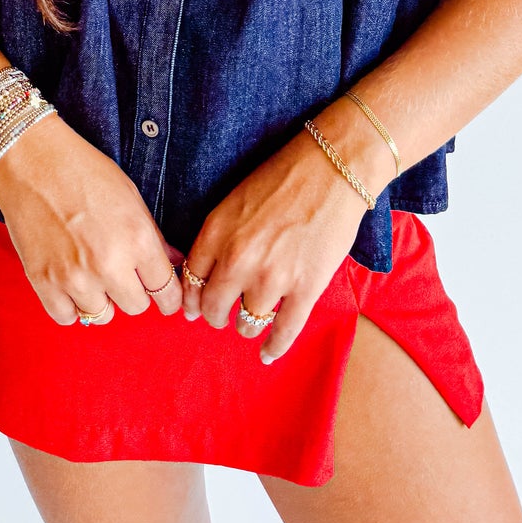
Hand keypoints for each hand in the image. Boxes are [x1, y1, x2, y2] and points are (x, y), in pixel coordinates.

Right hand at [0, 113, 184, 325]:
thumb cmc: (84, 171)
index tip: (166, 296)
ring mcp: (74, 277)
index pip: (166, 291)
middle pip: (136, 307)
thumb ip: (153, 236)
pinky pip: (66, 317)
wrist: (31, 161)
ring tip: (93, 274)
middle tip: (123, 274)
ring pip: (102, 316)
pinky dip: (71, 305)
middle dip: (134, 292)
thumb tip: (173, 264)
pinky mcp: (43, 282)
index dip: (169, 296)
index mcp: (137, 239)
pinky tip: (71, 284)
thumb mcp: (130, 196)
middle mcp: (109, 265)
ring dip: (102, 299)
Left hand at [180, 124, 374, 361]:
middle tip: (223, 316)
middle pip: (213, 308)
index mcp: (216, 233)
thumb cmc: (282, 177)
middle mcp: (238, 259)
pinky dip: (274, 348)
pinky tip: (268, 354)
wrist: (331, 168)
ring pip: (246, 324)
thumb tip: (201, 278)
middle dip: (216, 316)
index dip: (192, 299)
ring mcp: (272, 277)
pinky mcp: (305, 288)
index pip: (191, 281)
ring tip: (252, 320)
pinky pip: (283, 332)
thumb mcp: (234, 202)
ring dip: (247, 326)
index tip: (195, 308)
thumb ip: (216, 240)